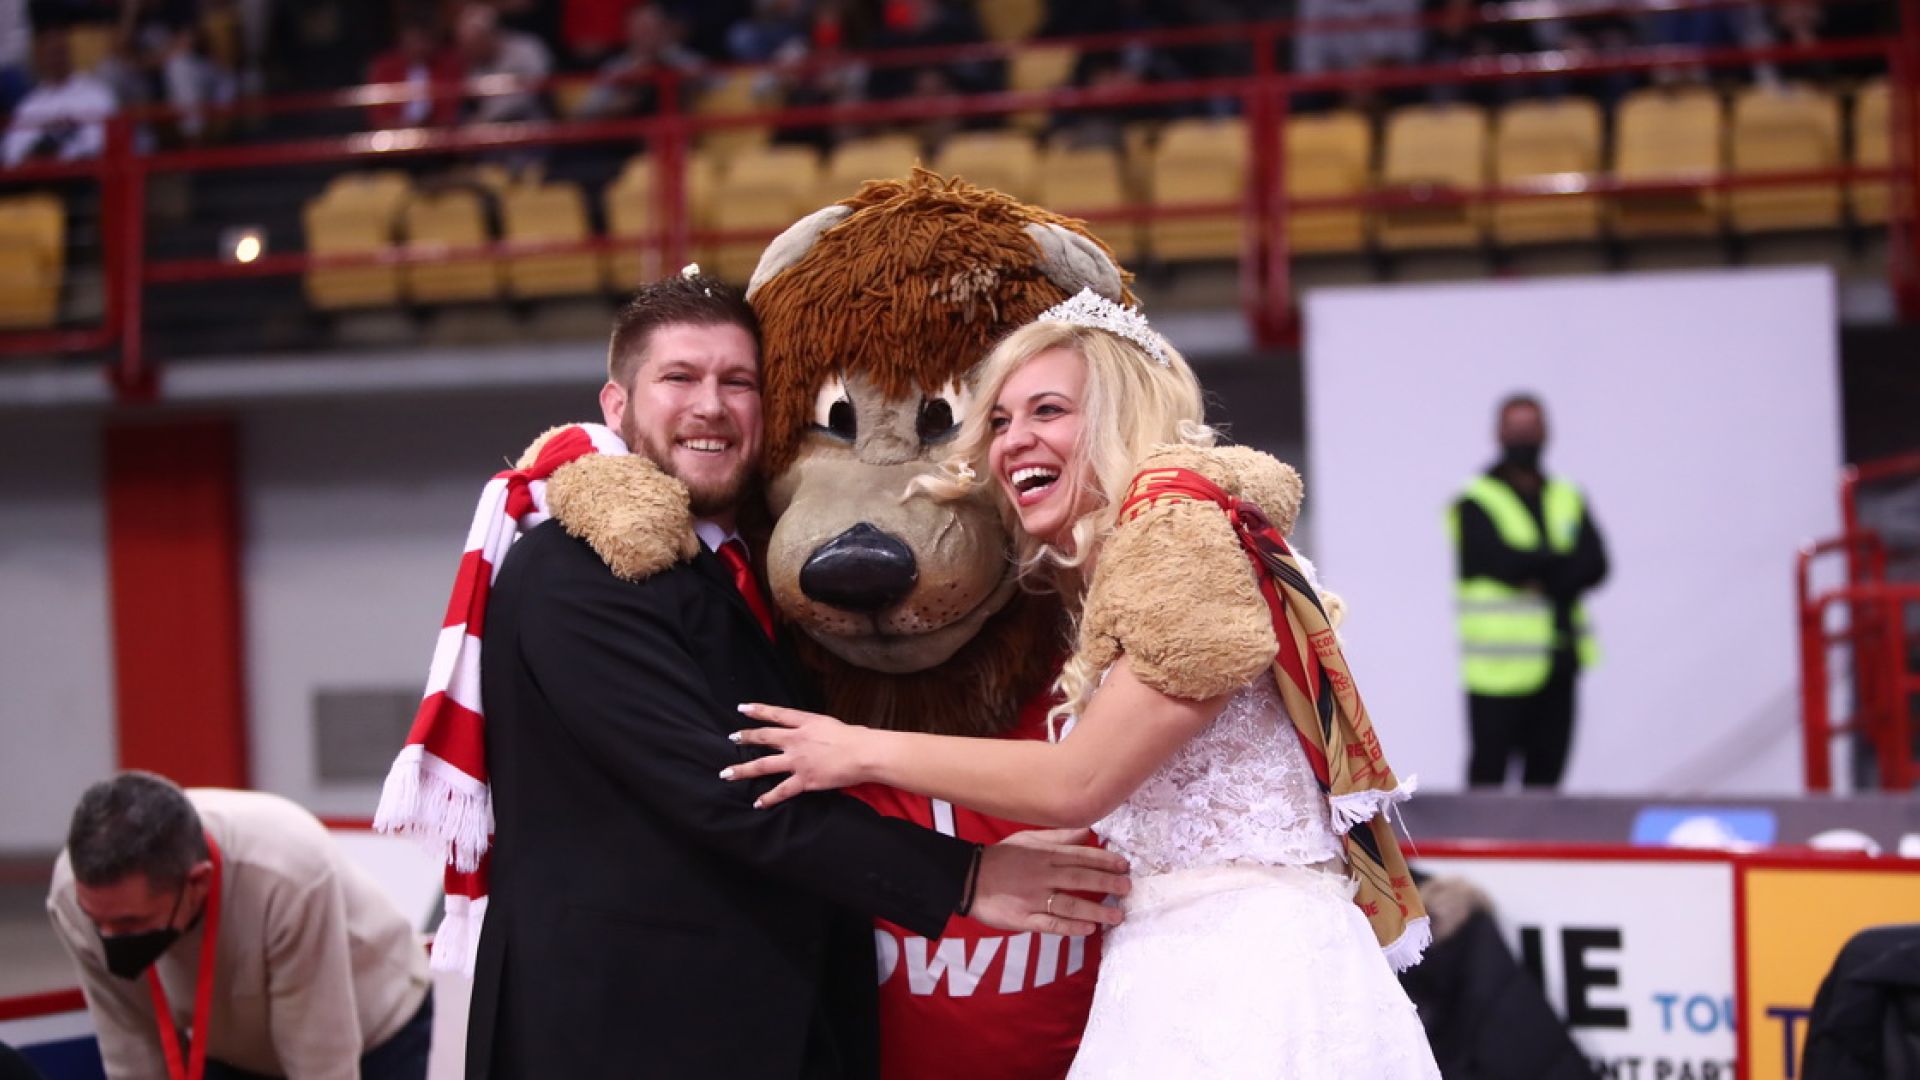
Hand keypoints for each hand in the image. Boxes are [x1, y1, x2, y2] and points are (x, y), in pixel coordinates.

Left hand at [725, 703, 873, 807]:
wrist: (863, 753)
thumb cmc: (855, 737)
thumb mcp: (831, 724)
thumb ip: (816, 729)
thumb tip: (811, 733)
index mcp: (806, 723)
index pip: (777, 714)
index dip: (758, 710)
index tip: (743, 708)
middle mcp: (796, 740)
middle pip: (764, 737)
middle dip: (745, 738)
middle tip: (732, 738)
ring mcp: (798, 761)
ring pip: (763, 765)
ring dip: (743, 770)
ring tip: (727, 774)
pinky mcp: (804, 780)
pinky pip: (781, 791)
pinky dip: (768, 798)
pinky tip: (758, 803)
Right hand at [968, 829, 1130, 937]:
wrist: (967, 878)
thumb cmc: (1001, 857)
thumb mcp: (1028, 839)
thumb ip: (1058, 837)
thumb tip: (1087, 831)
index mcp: (1044, 855)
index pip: (1080, 856)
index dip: (1104, 860)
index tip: (1124, 865)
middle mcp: (1041, 875)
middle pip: (1079, 878)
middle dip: (1106, 883)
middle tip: (1128, 888)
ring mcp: (1033, 898)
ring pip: (1069, 903)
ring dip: (1096, 909)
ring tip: (1117, 915)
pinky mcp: (1023, 919)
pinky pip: (1050, 923)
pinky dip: (1070, 926)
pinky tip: (1088, 928)